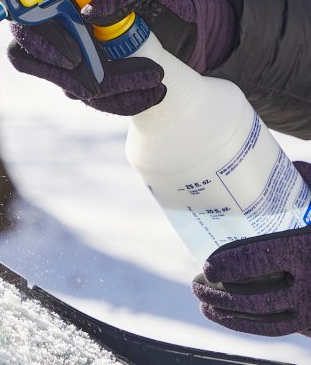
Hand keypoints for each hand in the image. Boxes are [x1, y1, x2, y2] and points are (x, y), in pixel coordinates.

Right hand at [7, 0, 236, 115]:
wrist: (178, 19)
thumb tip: (92, 12)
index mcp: (55, 3)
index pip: (25, 30)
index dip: (43, 46)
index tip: (76, 56)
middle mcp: (54, 35)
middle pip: (45, 68)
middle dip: (83, 77)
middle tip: (125, 74)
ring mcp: (68, 63)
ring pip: (73, 88)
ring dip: (112, 91)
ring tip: (154, 82)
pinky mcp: (89, 83)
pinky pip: (97, 101)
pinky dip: (125, 101)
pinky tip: (153, 95)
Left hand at [192, 161, 310, 336]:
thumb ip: (310, 183)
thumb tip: (287, 164)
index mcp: (306, 249)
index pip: (263, 261)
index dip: (232, 266)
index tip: (207, 265)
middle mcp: (309, 283)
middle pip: (257, 296)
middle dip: (220, 293)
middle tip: (195, 284)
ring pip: (261, 316)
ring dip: (226, 311)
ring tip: (201, 299)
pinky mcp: (309, 322)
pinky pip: (272, 329)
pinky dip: (242, 325)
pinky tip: (218, 315)